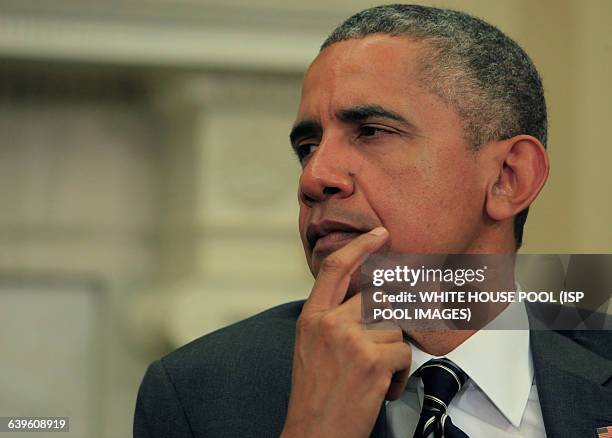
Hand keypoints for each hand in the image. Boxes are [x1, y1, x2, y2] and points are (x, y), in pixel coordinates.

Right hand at [281, 227, 411, 437]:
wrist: (313, 433)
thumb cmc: (315, 393)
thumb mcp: (311, 346)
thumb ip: (331, 317)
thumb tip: (366, 297)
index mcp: (311, 317)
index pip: (335, 269)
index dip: (359, 246)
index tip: (379, 233)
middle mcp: (330, 322)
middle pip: (377, 296)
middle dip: (391, 318)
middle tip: (388, 340)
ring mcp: (351, 339)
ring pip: (395, 326)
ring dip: (394, 352)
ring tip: (378, 374)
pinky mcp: (372, 360)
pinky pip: (404, 353)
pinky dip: (400, 374)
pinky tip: (383, 388)